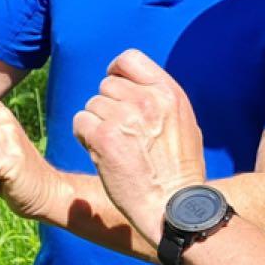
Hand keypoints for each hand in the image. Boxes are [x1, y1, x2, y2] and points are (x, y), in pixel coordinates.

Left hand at [72, 49, 207, 242]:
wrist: (172, 205)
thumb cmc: (178, 170)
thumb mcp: (184, 123)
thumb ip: (161, 99)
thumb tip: (136, 85)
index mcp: (168, 93)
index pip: (130, 58)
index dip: (116, 71)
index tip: (116, 88)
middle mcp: (146, 100)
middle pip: (106, 84)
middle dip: (108, 106)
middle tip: (120, 132)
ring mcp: (124, 117)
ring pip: (92, 105)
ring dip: (96, 124)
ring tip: (115, 147)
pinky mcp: (103, 137)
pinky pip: (80, 122)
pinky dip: (85, 137)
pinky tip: (101, 153)